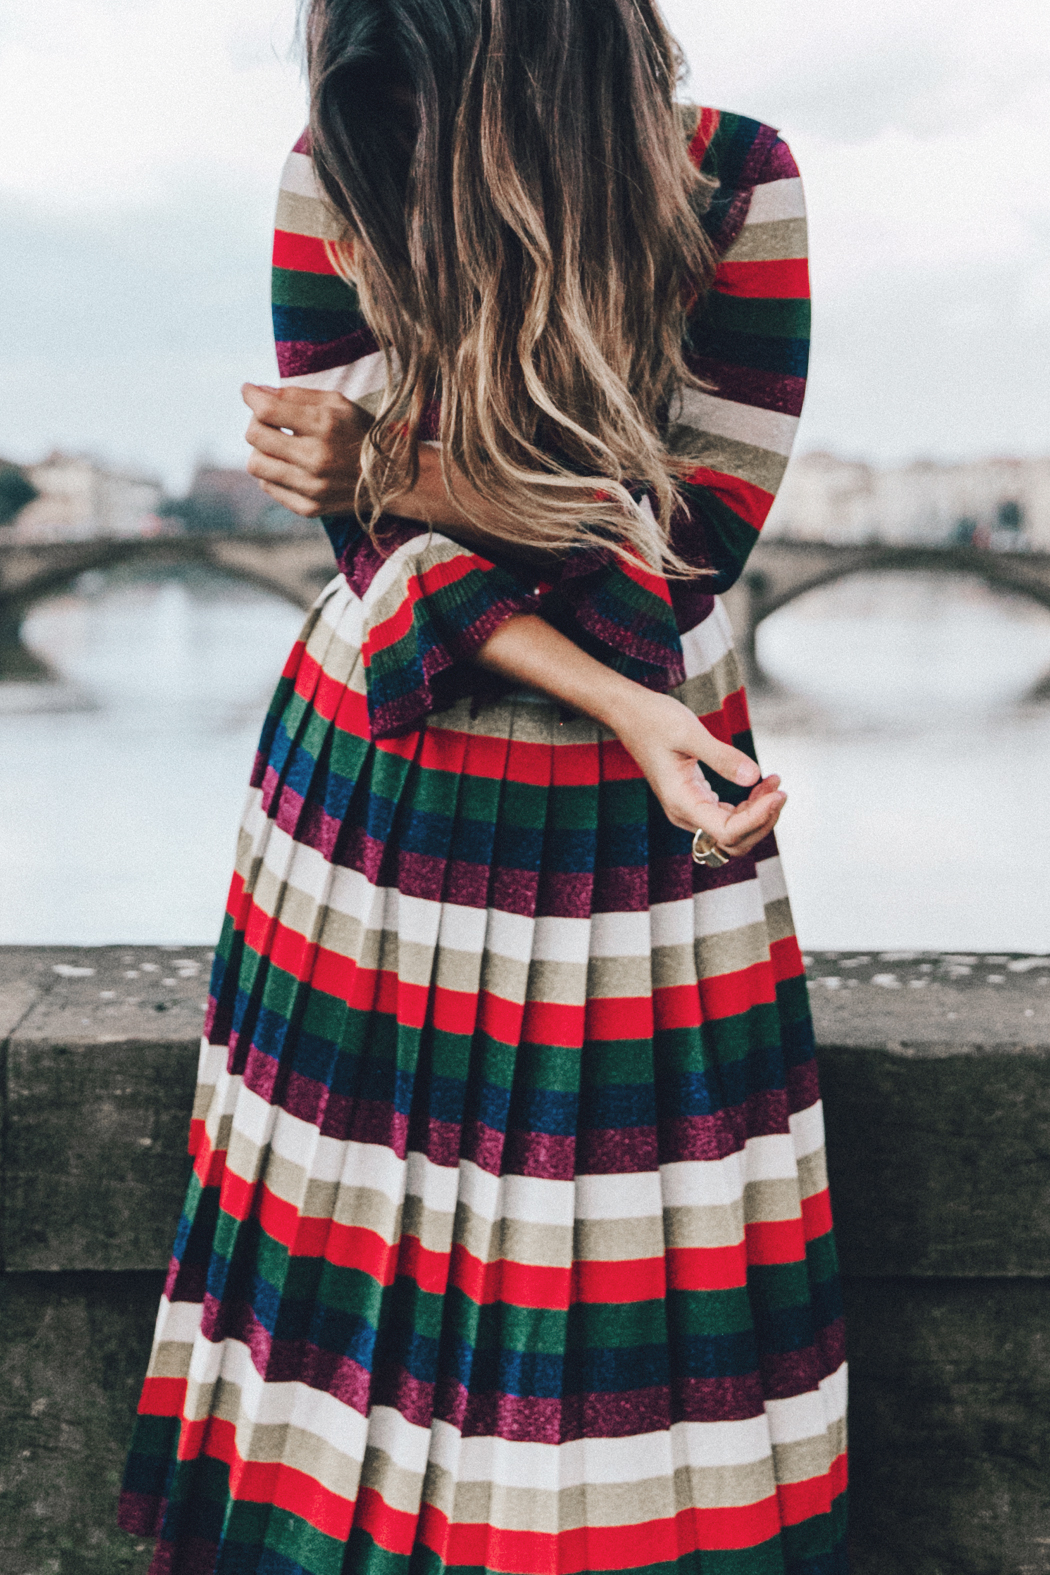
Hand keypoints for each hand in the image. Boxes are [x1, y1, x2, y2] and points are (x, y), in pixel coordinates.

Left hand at [242, 383, 371, 516]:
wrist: (392, 478)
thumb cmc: (361, 433)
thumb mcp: (337, 403)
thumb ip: (296, 395)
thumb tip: (256, 392)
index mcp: (325, 425)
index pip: (267, 410)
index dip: (251, 396)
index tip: (248, 391)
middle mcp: (317, 458)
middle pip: (255, 436)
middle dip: (255, 422)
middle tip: (267, 419)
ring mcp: (312, 487)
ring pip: (255, 464)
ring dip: (261, 450)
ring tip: (277, 444)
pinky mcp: (309, 508)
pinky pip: (268, 486)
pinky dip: (272, 473)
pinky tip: (289, 465)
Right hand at [612, 690, 784, 857]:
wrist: (631, 714)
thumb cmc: (653, 721)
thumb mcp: (690, 732)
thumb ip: (722, 757)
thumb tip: (752, 777)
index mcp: (681, 802)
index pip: (727, 832)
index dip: (758, 819)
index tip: (777, 794)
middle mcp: (684, 813)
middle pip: (733, 841)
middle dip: (762, 820)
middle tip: (779, 789)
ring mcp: (690, 808)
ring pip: (733, 832)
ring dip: (758, 814)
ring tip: (774, 783)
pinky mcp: (696, 799)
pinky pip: (728, 816)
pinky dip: (749, 806)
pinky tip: (760, 785)